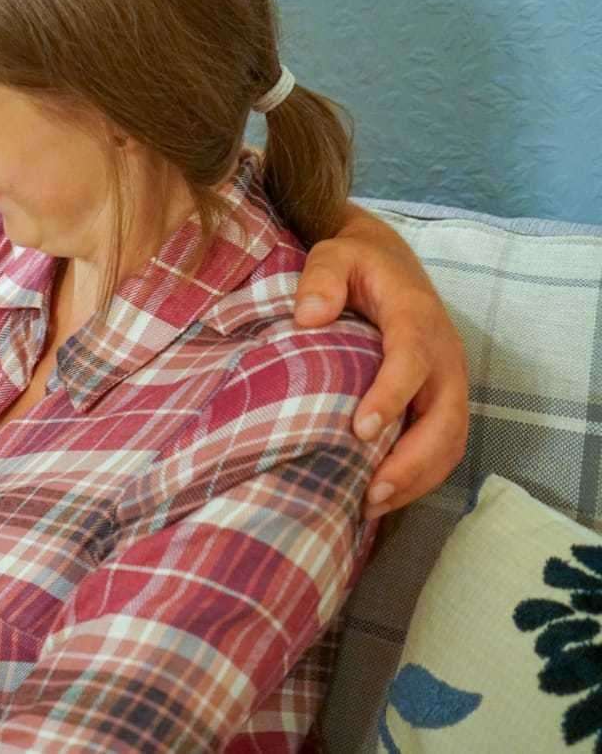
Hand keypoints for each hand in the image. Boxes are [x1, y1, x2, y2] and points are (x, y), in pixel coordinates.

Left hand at [295, 209, 469, 517]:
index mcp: (416, 317)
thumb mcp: (332, 254)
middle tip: (369, 491)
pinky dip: (420, 476)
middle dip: (412, 459)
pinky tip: (382, 496)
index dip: (391, 396)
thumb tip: (308, 316)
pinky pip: (444, 446)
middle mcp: (443, 353)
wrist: (388, 262)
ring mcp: (448, 380)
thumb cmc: (354, 263)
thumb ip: (321, 278)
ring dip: (417, 477)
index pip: (412, 360)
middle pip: (445, 416)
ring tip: (371, 505)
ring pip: (450, 440)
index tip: (360, 430)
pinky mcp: (442, 399)